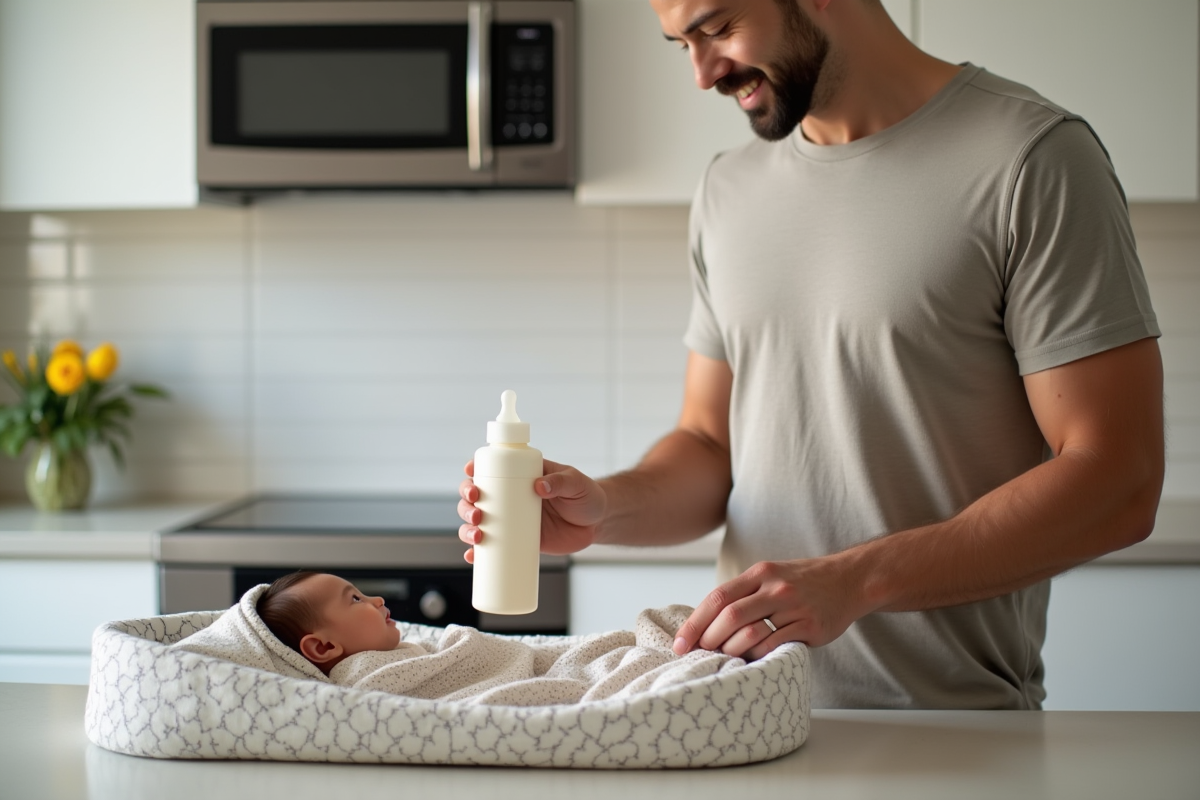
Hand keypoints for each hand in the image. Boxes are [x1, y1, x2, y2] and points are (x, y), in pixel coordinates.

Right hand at [457, 458, 607, 562]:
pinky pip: (491, 547)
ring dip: (467, 529)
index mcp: (520, 475)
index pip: (491, 469)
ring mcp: (511, 519)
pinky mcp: (517, 540)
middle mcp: (510, 496)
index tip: (470, 474)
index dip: (474, 470)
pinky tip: (472, 557)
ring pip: (477, 522)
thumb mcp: (576, 483)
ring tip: (476, 536)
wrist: (597, 523)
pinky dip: (477, 553)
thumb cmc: (587, 496)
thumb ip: (561, 481)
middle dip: (466, 504)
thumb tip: (540, 486)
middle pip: (475, 497)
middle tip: (477, 512)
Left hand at [671, 556, 873, 659]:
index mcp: (760, 573)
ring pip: (751, 632)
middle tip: (700, 654)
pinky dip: (757, 656)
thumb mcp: (771, 575)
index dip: (695, 623)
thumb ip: (744, 592)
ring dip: (731, 649)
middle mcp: (775, 587)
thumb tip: (705, 622)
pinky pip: (775, 645)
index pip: (718, 597)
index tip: (680, 643)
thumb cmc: (803, 582)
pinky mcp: (810, 626)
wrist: (850, 580)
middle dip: (708, 638)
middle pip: (730, 615)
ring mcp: (793, 607)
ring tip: (724, 658)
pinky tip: (751, 661)